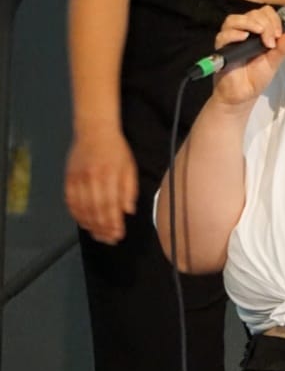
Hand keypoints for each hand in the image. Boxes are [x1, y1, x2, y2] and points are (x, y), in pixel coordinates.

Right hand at [65, 125, 138, 243]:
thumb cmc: (116, 149)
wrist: (94, 131)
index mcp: (110, 175)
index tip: (118, 235)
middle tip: (109, 240)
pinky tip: (83, 223)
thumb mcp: (130, 167)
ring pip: (82, 208)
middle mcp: (92, 178)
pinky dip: (76, 214)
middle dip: (103, 228)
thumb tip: (128, 211)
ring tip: (98, 235)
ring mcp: (78, 178)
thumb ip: (129, 190)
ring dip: (90, 224)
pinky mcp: (68, 178)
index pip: (111, 205)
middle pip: (96, 209)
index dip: (113, 223)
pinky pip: (70, 201)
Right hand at [209, 7, 284, 105]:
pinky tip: (243, 38)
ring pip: (234, 19)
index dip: (273, 19)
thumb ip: (283, 48)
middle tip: (270, 41)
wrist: (243, 94)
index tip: (278, 35)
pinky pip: (223, 35)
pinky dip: (234, 33)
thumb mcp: (274, 62)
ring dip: (249, 23)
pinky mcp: (221, 48)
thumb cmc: (257, 77)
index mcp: (259, 32)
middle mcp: (244, 31)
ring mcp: (231, 38)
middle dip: (265, 24)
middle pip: (252, 13)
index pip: (265, 13)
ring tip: (259, 33)